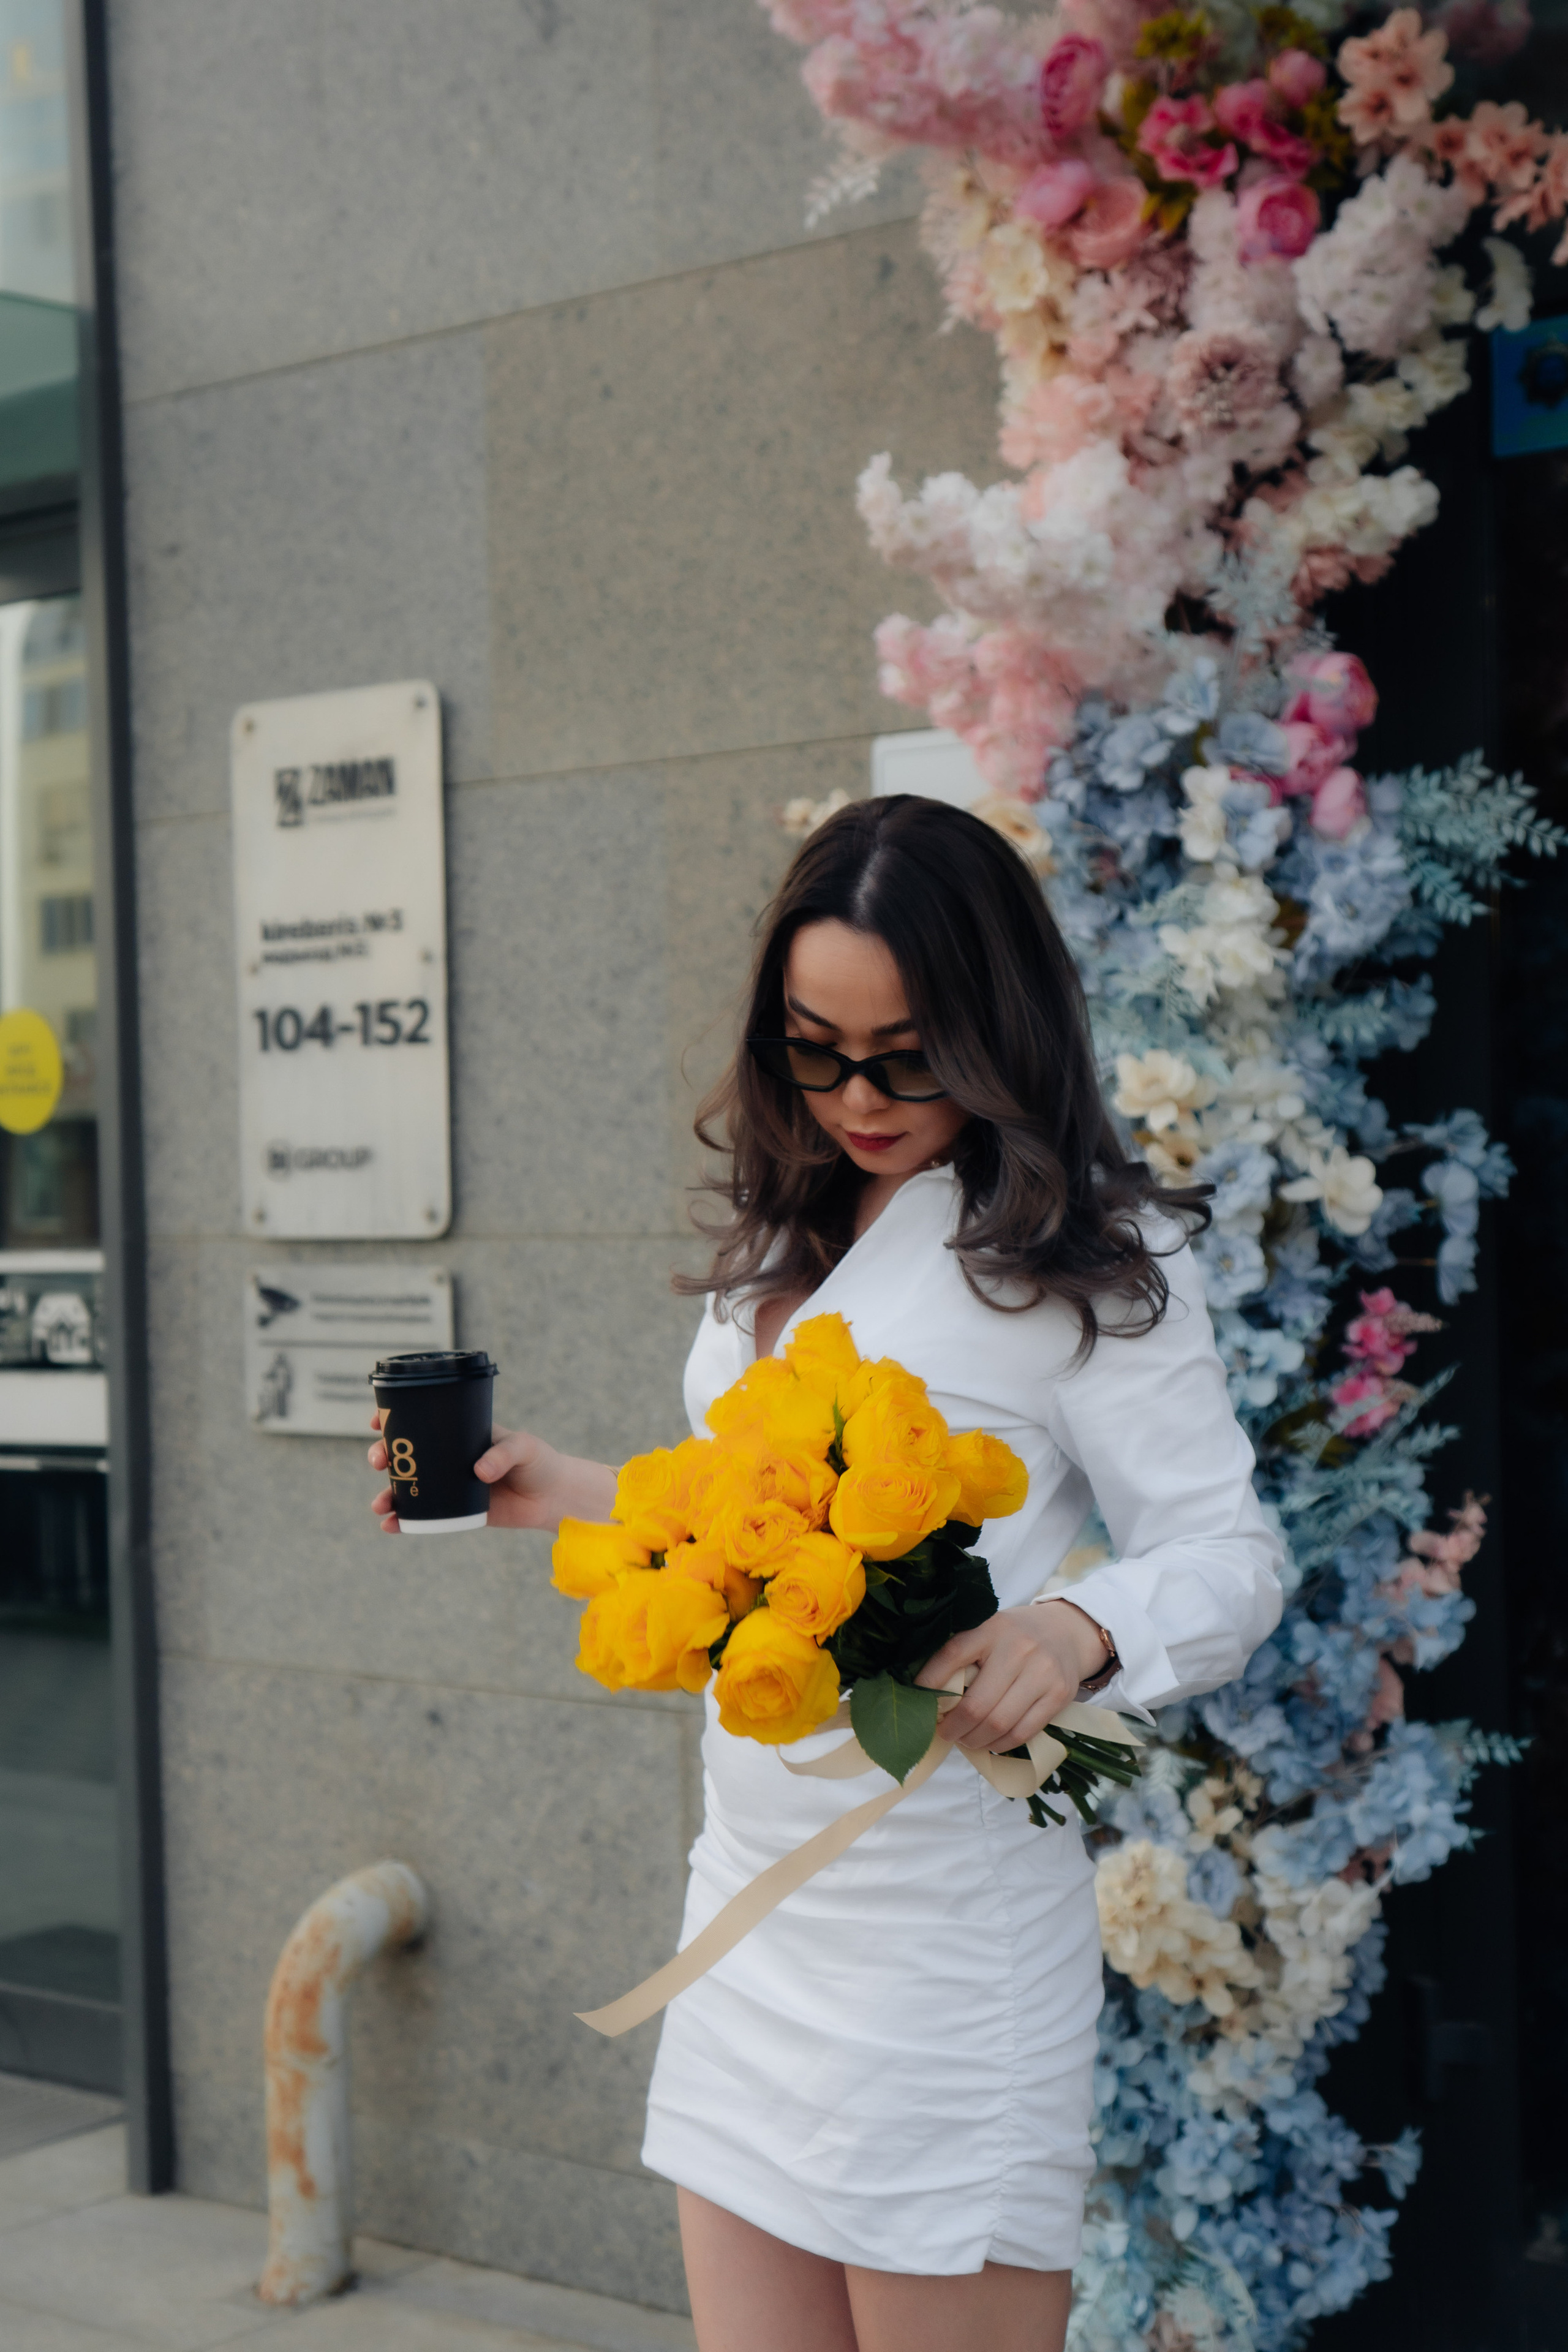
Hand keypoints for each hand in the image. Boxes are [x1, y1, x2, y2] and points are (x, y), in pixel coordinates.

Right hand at [367, 1416, 616, 1534]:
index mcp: (460, 1434)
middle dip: (383, 1456)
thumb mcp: (525, 1448)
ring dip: (387, 1494)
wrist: (554, 1498)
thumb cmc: (540, 1463)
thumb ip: (504, 1454)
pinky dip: (404, 1521)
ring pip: (408, 1487)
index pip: (421, 1421)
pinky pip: (423, 1516)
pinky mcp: (455, 1512)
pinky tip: (391, 1526)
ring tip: (380, 1505)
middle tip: (379, 1462)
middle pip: (405, 1455)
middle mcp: (448, 1458)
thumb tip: (480, 1472)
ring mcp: (449, 1485)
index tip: (376, 1422)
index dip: (394, 1419)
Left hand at [915, 1601, 1109, 1753]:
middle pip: (977, 1704)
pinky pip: (1023, 1732)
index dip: (930, 1684)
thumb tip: (928, 1694)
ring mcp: (1042, 1673)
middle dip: (954, 1727)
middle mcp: (1018, 1648)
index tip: (921, 1705)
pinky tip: (991, 1740)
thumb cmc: (1016, 1636)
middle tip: (946, 1733)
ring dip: (976, 1740)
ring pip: (999, 1723)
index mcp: (992, 1629)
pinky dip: (1001, 1743)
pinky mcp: (1059, 1695)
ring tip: (966, 1739)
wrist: (1068, 1631)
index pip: (953, 1655)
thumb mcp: (989, 1631)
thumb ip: (965, 1655)